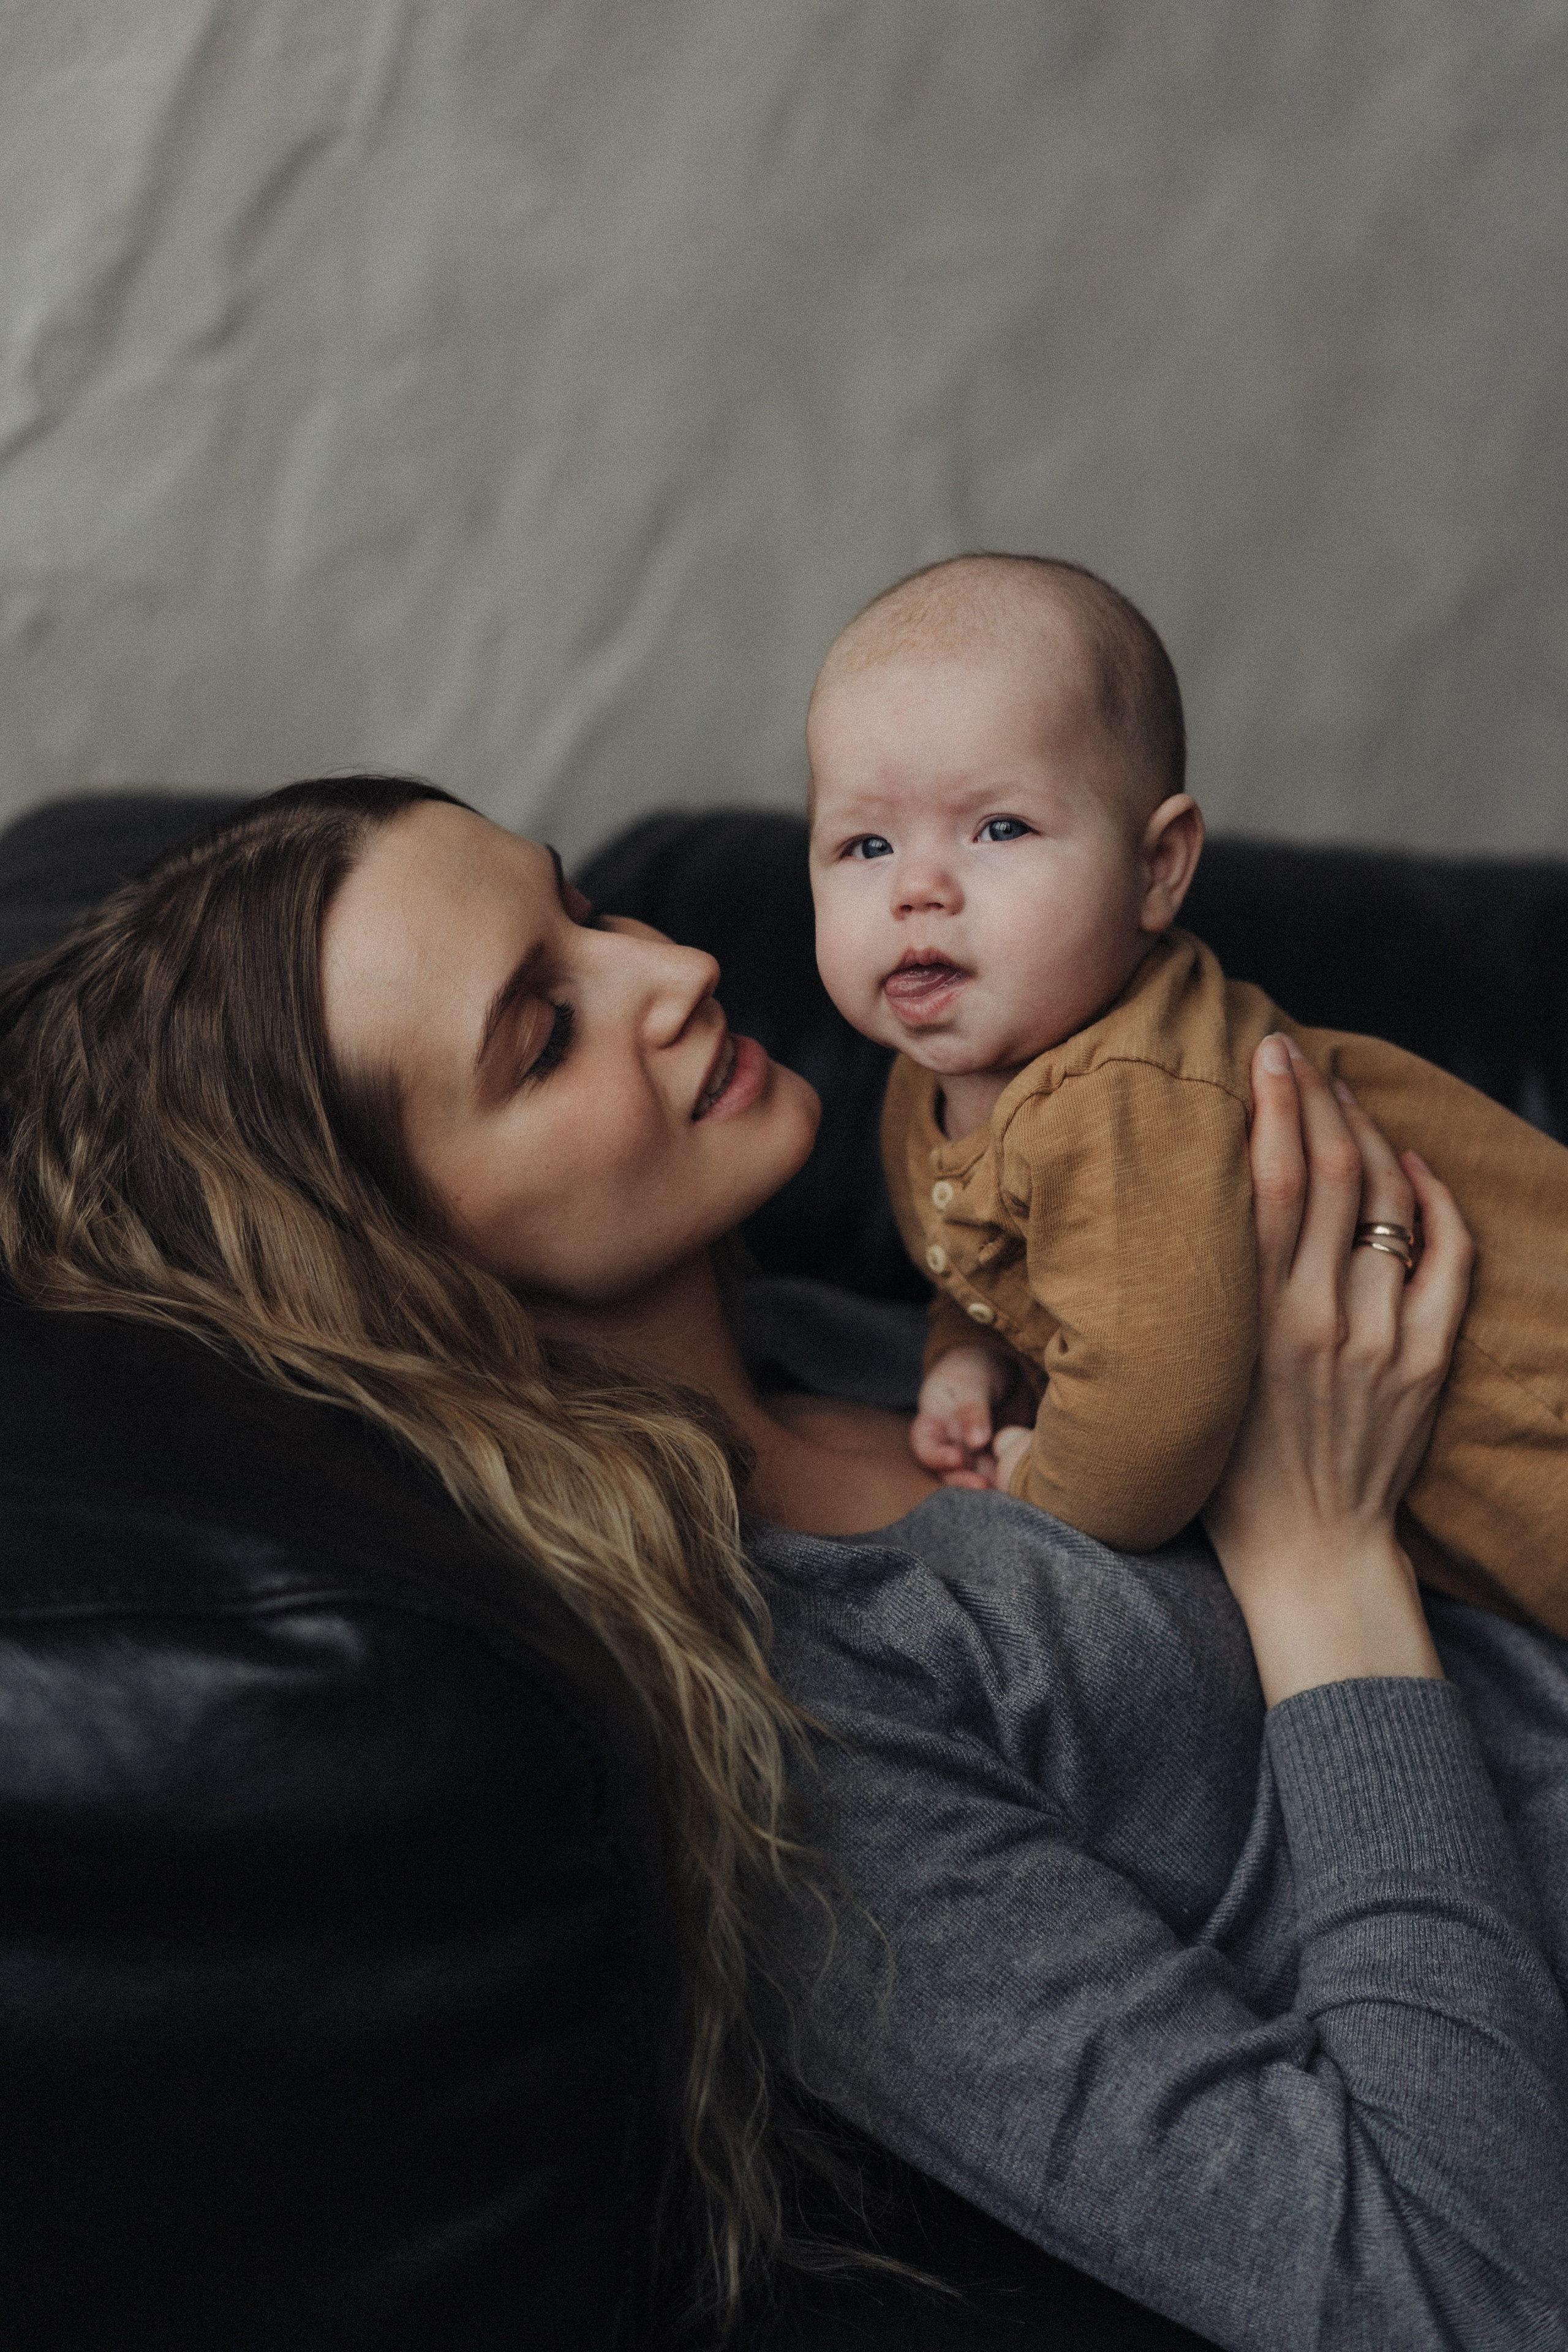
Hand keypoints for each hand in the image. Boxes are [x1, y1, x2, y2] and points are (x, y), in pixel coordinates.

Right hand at [911, 1343, 1028, 1488]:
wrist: (996, 1370)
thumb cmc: (972, 1371)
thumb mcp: (970, 1384)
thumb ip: (972, 1411)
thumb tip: (977, 1442)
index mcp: (932, 1425)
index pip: (925, 1447)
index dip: (937, 1457)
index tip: (957, 1458)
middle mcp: (950, 1445)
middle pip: (950, 1471)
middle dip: (965, 1481)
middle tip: (984, 1485)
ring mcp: (974, 1455)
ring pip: (978, 1476)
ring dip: (990, 1485)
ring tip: (1004, 1488)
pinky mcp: (997, 1458)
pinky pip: (1000, 1471)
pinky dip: (1008, 1478)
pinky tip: (1021, 1482)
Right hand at [1202, 1036, 1471, 1704]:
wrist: (1306, 1552)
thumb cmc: (1230, 1468)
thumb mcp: (1194, 1375)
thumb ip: (1202, 1297)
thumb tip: (1191, 1210)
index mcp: (1251, 1320)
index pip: (1271, 1183)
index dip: (1273, 1106)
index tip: (1265, 1052)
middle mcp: (1317, 1319)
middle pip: (1332, 1176)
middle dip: (1316, 1098)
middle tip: (1296, 1052)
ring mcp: (1380, 1340)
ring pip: (1389, 1204)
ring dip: (1370, 1137)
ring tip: (1346, 1098)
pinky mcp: (1426, 1363)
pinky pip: (1447, 1258)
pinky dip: (1436, 1201)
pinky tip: (1415, 1166)